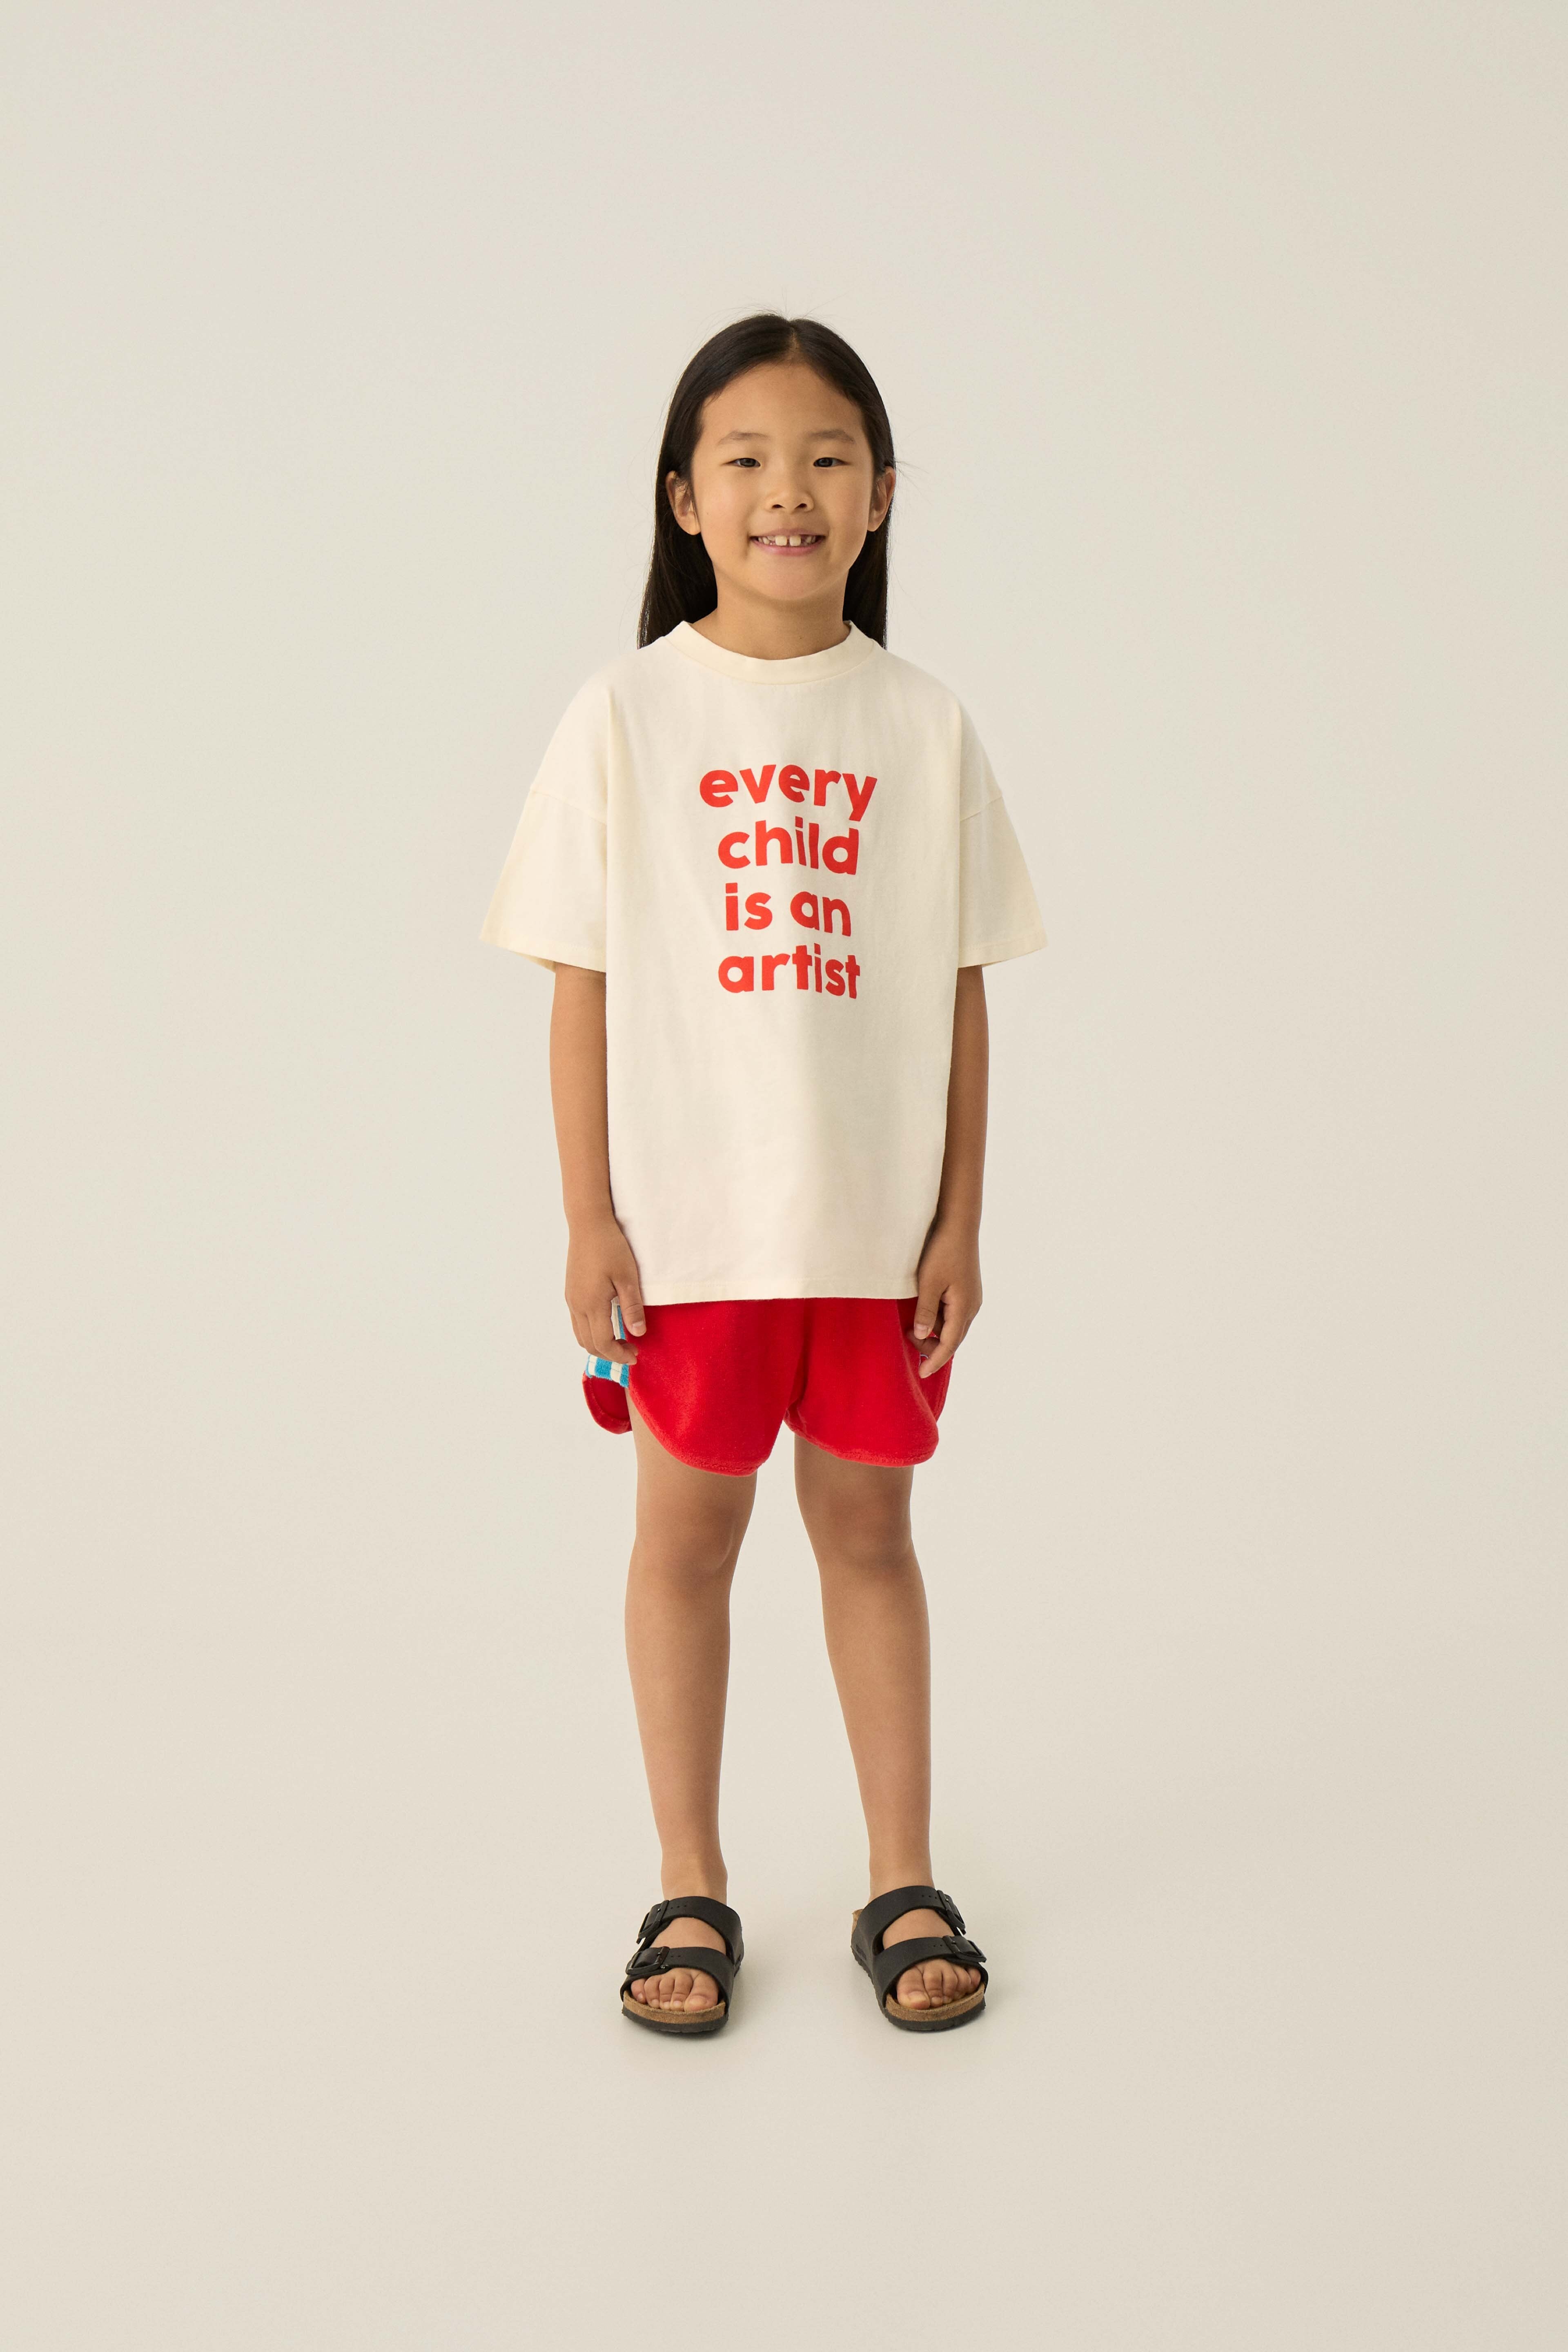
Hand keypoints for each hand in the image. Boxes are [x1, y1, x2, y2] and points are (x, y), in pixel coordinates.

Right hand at [565, 1208, 645, 1365]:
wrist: (588, 1224)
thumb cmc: (611, 1247)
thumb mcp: (628, 1277)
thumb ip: (632, 1307)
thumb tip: (638, 1333)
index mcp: (592, 1304)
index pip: (603, 1342)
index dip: (619, 1355)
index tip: (635, 1355)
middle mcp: (577, 1305)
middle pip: (589, 1344)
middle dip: (610, 1353)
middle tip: (631, 1351)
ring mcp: (571, 1299)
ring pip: (581, 1335)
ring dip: (599, 1344)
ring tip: (620, 1341)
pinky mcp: (570, 1292)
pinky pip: (577, 1322)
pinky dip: (591, 1332)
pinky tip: (607, 1324)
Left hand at [910, 1220, 981, 1378]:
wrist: (958, 1224)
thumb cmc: (942, 1251)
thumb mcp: (928, 1282)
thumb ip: (925, 1311)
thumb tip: (921, 1336)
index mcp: (963, 1308)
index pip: (948, 1345)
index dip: (934, 1361)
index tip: (921, 1374)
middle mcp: (971, 1307)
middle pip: (953, 1340)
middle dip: (932, 1349)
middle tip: (907, 1342)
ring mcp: (971, 1298)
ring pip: (953, 1327)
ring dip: (935, 1334)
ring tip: (911, 1328)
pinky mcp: (966, 1290)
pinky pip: (953, 1315)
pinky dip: (939, 1322)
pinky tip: (925, 1315)